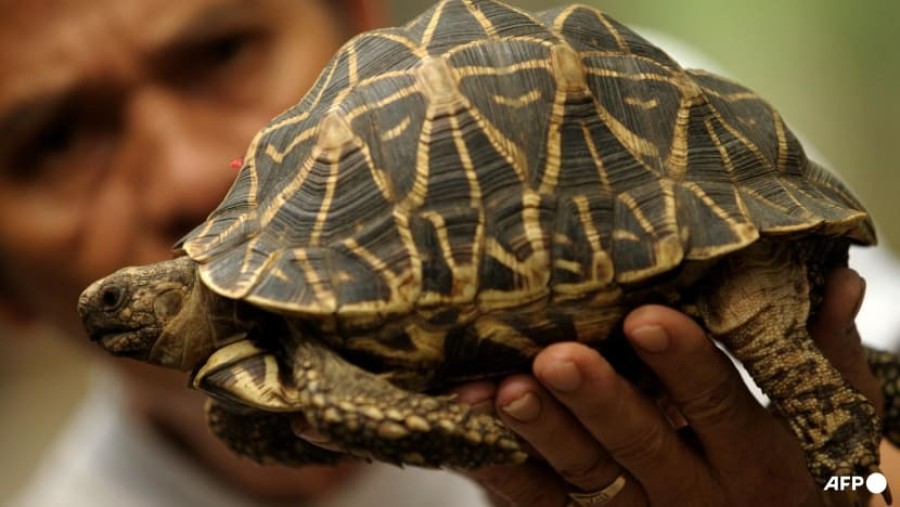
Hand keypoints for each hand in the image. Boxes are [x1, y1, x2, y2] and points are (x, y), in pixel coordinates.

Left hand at [456, 268, 876, 506]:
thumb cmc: (791, 461)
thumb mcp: (826, 418)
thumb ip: (827, 354)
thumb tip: (841, 279)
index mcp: (760, 461)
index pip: (723, 410)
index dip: (685, 369)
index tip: (646, 319)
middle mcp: (697, 496)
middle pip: (644, 449)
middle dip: (600, 403)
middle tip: (559, 358)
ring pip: (585, 480)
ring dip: (543, 434)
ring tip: (506, 391)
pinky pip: (542, 503)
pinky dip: (503, 465)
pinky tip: (472, 420)